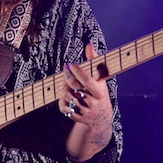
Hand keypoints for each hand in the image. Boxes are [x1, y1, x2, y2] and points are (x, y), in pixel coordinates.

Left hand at [61, 43, 113, 161]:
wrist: (101, 117)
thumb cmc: (98, 91)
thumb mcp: (100, 78)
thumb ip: (94, 61)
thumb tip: (89, 45)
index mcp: (100, 92)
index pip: (88, 81)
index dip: (78, 72)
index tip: (70, 65)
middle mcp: (93, 103)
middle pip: (75, 88)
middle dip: (68, 78)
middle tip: (66, 72)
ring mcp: (85, 111)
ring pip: (68, 97)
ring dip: (64, 88)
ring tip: (66, 84)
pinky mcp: (77, 117)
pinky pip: (64, 108)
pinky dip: (62, 101)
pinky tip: (64, 96)